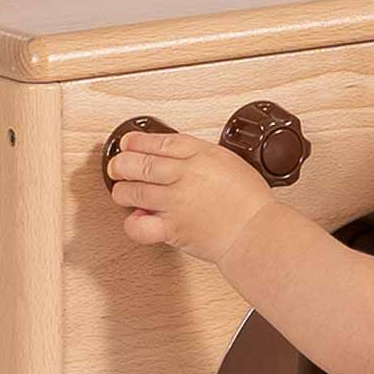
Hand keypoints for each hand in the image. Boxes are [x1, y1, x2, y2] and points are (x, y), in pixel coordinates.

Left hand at [108, 131, 276, 266]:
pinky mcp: (173, 228)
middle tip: (117, 167)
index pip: (160, 141)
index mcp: (202, 155)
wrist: (257, 232)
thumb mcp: (230, 163)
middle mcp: (186, 175)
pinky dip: (133, 222)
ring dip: (122, 191)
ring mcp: (177, 202)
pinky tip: (138, 218)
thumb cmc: (250, 202)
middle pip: (140, 162)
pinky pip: (139, 225)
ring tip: (123, 192)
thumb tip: (175, 161)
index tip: (128, 143)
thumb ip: (201, 159)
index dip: (137, 141)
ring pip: (133, 191)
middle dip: (121, 164)